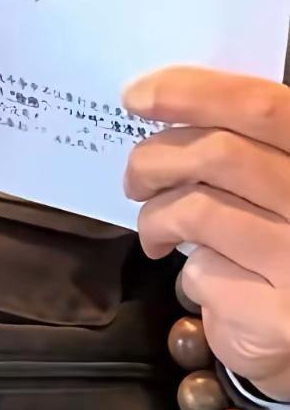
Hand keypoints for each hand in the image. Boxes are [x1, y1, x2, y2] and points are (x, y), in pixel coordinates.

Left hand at [122, 66, 289, 400]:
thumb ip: (242, 144)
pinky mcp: (277, 316)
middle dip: (155, 159)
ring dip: (156, 218)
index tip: (138, 96)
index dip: (195, 93)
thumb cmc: (278, 239)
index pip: (263, 107)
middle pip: (219, 154)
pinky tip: (206, 281)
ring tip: (156, 231)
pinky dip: (187, 273)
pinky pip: (202, 272)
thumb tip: (162, 106)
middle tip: (135, 179)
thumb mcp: (273, 181)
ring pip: (197, 210)